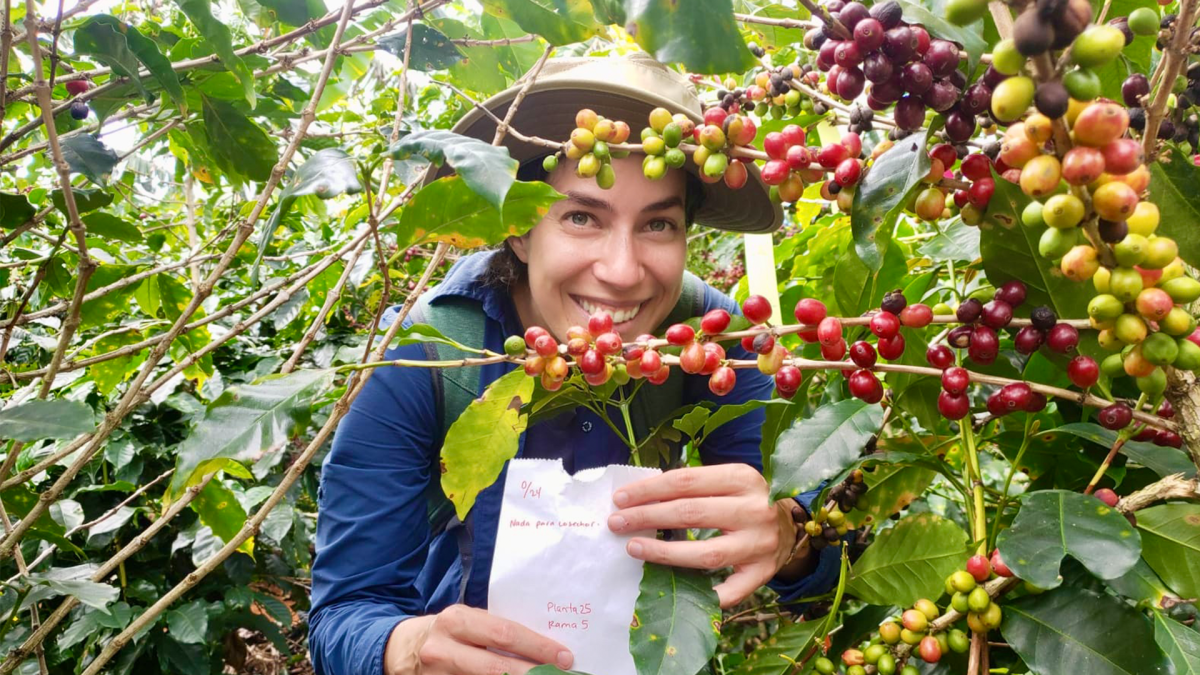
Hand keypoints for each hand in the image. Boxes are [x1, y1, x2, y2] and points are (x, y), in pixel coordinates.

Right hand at [384, 605, 573, 674]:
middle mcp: (443, 648)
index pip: (505, 634)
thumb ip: (495, 631)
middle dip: (533, 674)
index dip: (538, 648)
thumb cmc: (447, 633)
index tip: (565, 657)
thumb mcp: (466, 622)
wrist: (400, 648)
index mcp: (456, 620)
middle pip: (496, 668)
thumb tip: (544, 648)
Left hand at [606, 464, 809, 608]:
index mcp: (742, 478)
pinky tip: (674, 591)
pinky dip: (703, 595)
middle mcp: (755, 509)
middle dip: (647, 517)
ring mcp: (760, 544)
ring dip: (663, 552)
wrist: (791, 526)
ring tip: (633, 547)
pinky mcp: (763, 573)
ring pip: (705, 554)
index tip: (620, 498)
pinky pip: (728, 591)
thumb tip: (638, 497)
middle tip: (616, 522)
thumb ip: (691, 487)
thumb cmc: (746, 501)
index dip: (648, 490)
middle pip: (690, 514)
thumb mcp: (727, 482)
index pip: (685, 481)